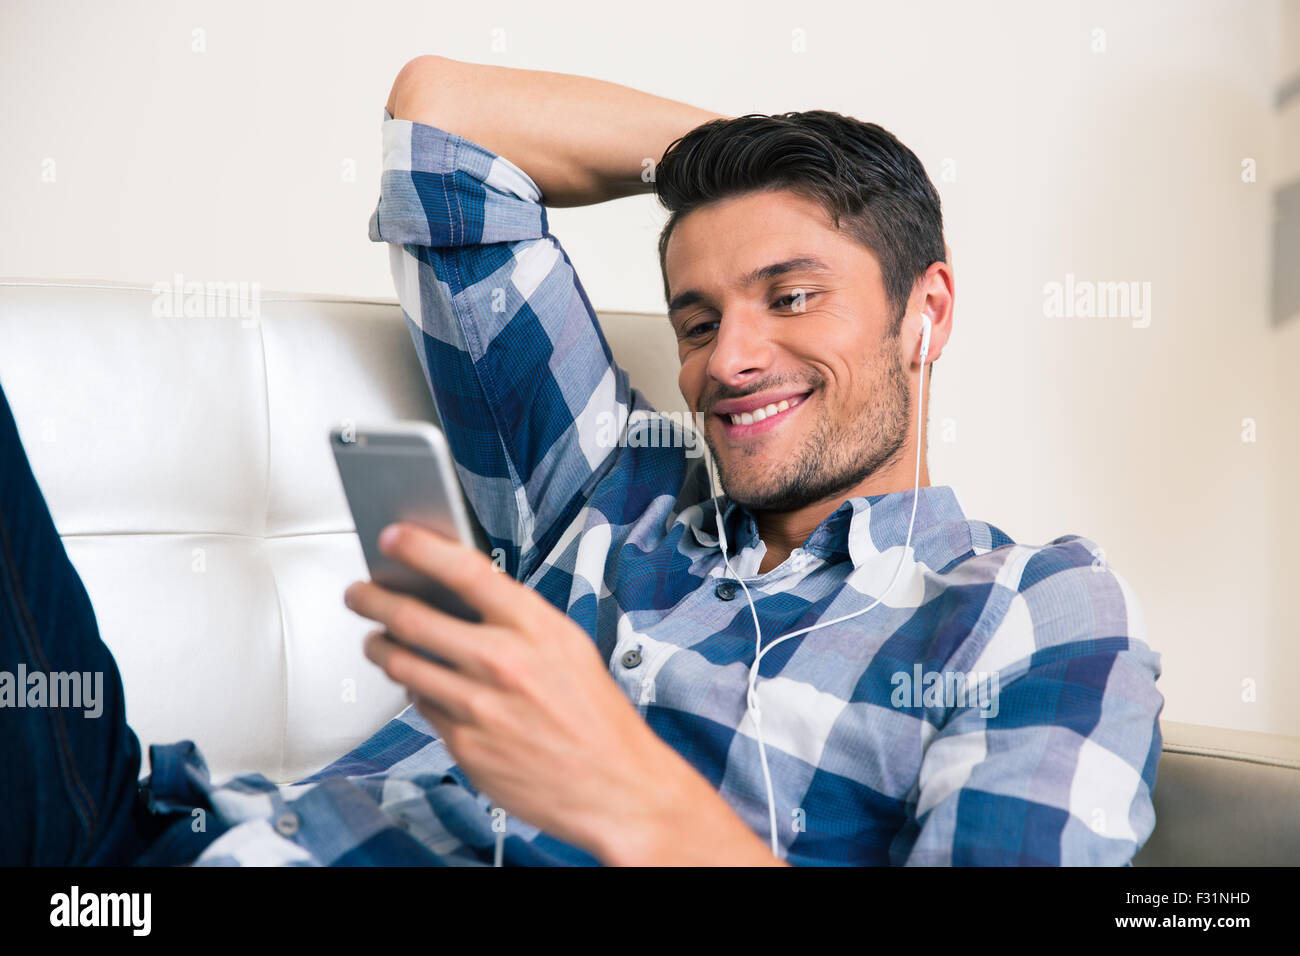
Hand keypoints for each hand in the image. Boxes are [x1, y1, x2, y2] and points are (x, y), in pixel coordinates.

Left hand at [342, 522, 782, 864]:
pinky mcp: (465, 746)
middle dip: (372, 600)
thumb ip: (516, 619)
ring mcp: (479, 707)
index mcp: (535, 627)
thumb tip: (458, 593)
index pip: (464, 570)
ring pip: (404, 665)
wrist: (615, 786)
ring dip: (381, 647)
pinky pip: (422, 708)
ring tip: (376, 640)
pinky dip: (417, 693)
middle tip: (357, 593)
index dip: (419, 547)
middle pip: (413, 618)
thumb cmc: (596, 715)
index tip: (391, 536)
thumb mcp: (567, 646)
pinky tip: (422, 687)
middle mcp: (503, 662)